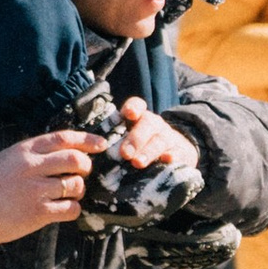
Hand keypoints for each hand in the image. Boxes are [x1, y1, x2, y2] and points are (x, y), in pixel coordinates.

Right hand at [0, 130, 95, 243]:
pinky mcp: (39, 212)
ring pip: (75, 184)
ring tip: (69, 193)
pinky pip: (70, 209)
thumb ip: (34, 154)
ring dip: (78, 189)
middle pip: (75, 160)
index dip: (87, 139)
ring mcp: (37, 190)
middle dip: (85, 166)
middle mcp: (33, 167)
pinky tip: (64, 209)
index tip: (101, 144)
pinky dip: (73, 209)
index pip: (63, 138)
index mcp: (25, 150)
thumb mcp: (8, 158)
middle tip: (82, 173)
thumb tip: (63, 154)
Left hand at [78, 96, 204, 229]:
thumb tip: (86, 153)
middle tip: (125, 153)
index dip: (133, 107)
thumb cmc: (144, 148)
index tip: (128, 113)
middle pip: (147, 124)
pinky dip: (173, 157)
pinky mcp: (181, 153)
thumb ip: (113, 143)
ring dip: (148, 151)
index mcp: (140, 120)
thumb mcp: (130, 140)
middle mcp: (154, 126)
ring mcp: (168, 139)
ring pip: (160, 141)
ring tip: (137, 163)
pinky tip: (168, 161)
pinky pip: (178, 154)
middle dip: (135, 138)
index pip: (137, 106)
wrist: (178, 152)